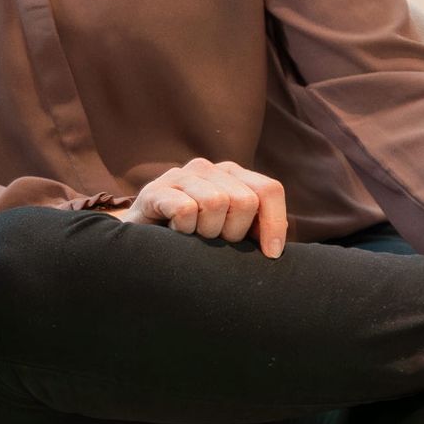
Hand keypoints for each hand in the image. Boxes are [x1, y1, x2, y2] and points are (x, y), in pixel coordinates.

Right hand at [114, 157, 287, 256]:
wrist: (145, 244)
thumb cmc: (197, 240)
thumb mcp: (232, 232)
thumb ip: (257, 229)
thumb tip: (278, 244)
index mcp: (232, 175)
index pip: (269, 189)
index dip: (274, 224)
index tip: (270, 254)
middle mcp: (207, 168)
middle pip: (244, 201)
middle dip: (235, 232)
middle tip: (216, 242)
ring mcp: (179, 176)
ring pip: (215, 202)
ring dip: (208, 232)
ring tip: (195, 238)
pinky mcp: (154, 190)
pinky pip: (184, 209)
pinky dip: (185, 230)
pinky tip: (175, 234)